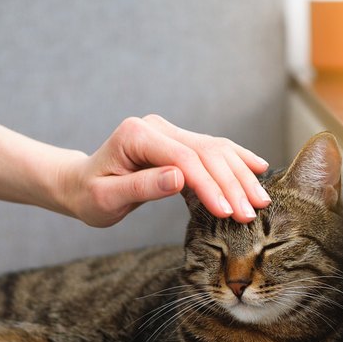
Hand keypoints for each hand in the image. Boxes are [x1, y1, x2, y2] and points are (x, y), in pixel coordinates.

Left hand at [54, 115, 270, 226]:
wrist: (81, 184)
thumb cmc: (90, 195)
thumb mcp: (106, 198)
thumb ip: (141, 186)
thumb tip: (179, 179)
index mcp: (136, 136)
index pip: (183, 158)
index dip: (208, 185)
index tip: (227, 212)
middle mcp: (156, 128)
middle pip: (205, 152)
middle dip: (231, 183)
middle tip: (252, 213)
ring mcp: (169, 133)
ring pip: (215, 149)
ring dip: (240, 174)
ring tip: (261, 199)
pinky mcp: (177, 143)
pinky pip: (213, 150)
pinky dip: (236, 160)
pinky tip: (257, 168)